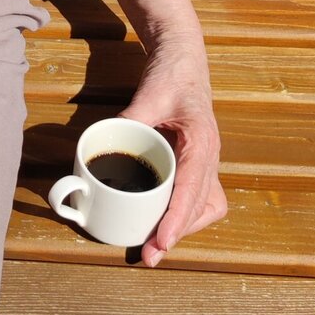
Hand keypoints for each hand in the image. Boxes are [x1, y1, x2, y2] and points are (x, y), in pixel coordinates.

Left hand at [115, 37, 228, 268]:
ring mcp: (207, 162)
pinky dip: (186, 216)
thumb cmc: (170, 76)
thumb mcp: (149, 94)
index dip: (177, 219)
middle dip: (177, 233)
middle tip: (150, 255)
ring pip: (206, 207)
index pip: (192, 188)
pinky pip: (201, 199)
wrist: (183, 60)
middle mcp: (210, 156)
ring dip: (184, 229)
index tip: (162, 242)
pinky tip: (166, 225)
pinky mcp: (197, 164)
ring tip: (156, 246)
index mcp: (202, 142)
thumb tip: (103, 142)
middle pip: (200, 206)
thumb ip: (131, 118)